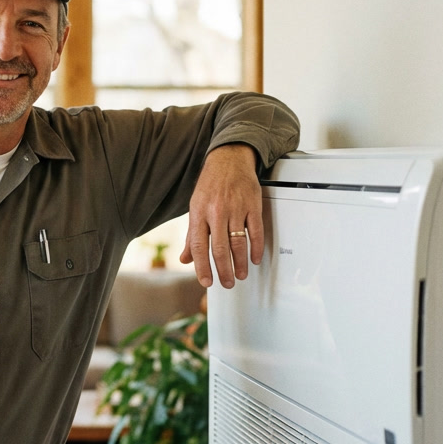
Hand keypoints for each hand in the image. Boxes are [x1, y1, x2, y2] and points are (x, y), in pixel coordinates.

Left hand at [179, 144, 263, 289]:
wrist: (229, 159)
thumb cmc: (210, 184)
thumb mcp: (195, 207)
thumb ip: (192, 235)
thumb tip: (185, 259)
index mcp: (199, 213)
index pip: (199, 246)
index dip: (202, 267)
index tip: (206, 281)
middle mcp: (216, 211)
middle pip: (219, 248)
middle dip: (223, 270)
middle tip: (227, 283)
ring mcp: (236, 208)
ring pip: (238, 242)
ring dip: (240, 263)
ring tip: (240, 275)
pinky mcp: (253, 205)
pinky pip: (256, 231)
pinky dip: (256, 248)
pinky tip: (255, 258)